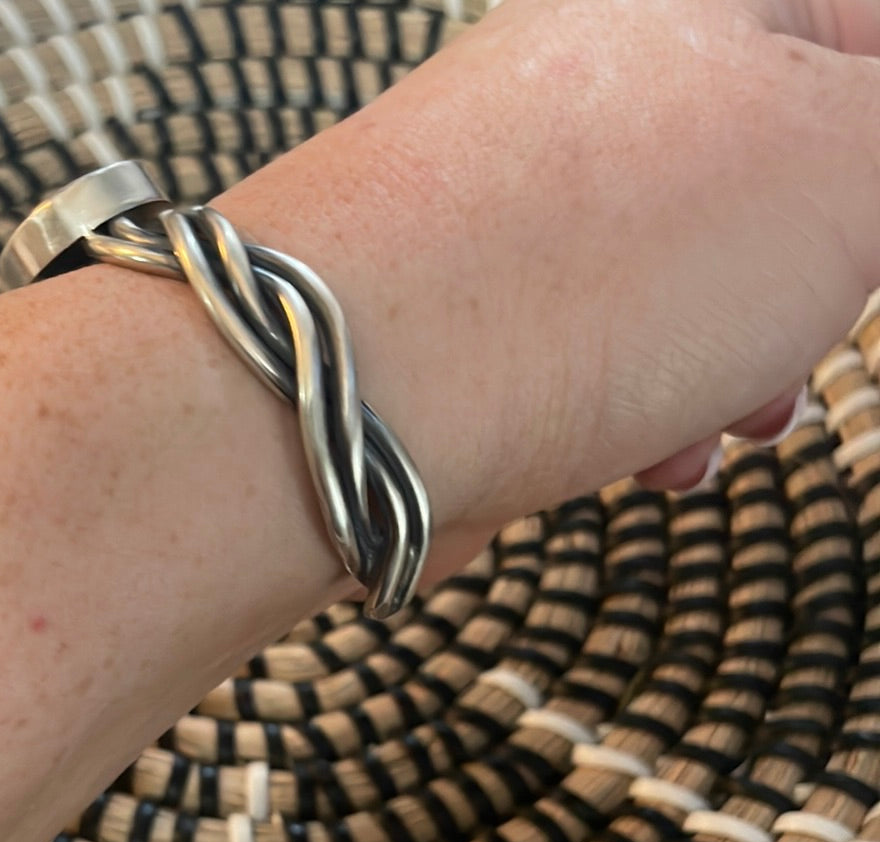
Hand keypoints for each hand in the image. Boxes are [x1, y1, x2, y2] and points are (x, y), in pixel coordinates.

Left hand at [215, 0, 879, 568]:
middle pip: (772, 183)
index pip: (861, 42)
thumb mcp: (852, 174)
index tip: (865, 251)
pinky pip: (600, 348)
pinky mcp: (475, 311)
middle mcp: (593, 88)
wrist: (356, 392)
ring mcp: (523, 206)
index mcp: (692, 5)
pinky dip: (641, 404)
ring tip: (717, 421)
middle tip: (800, 341)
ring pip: (687, 285)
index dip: (877, 168)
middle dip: (814, 284)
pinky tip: (641, 454)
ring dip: (731, 366)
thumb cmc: (596, 271)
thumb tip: (859, 179)